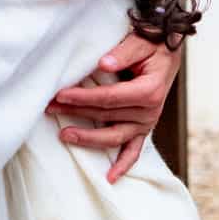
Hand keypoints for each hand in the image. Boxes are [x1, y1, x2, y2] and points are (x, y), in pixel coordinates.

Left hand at [47, 33, 182, 182]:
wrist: (169, 52)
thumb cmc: (153, 46)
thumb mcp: (142, 42)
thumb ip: (124, 52)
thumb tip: (103, 64)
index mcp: (149, 91)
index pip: (109, 97)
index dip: (84, 97)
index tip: (61, 94)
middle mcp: (150, 111)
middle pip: (106, 116)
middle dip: (76, 112)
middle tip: (50, 107)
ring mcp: (147, 122)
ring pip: (114, 137)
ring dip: (88, 138)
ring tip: (64, 135)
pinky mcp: (144, 128)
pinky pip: (134, 151)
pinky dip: (123, 165)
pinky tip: (110, 177)